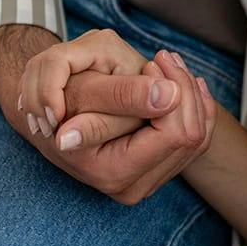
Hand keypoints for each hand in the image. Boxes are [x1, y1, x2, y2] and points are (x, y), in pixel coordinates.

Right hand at [16, 29, 211, 203]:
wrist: (48, 112)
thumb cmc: (61, 95)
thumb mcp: (85, 87)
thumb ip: (122, 95)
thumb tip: (168, 97)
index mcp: (113, 172)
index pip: (175, 133)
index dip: (173, 91)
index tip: (153, 61)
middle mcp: (132, 188)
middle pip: (191, 135)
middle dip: (184, 87)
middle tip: (161, 57)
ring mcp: (147, 182)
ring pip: (199, 135)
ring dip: (190, 93)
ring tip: (167, 64)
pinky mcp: (156, 171)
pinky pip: (197, 139)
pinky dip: (195, 105)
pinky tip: (180, 82)